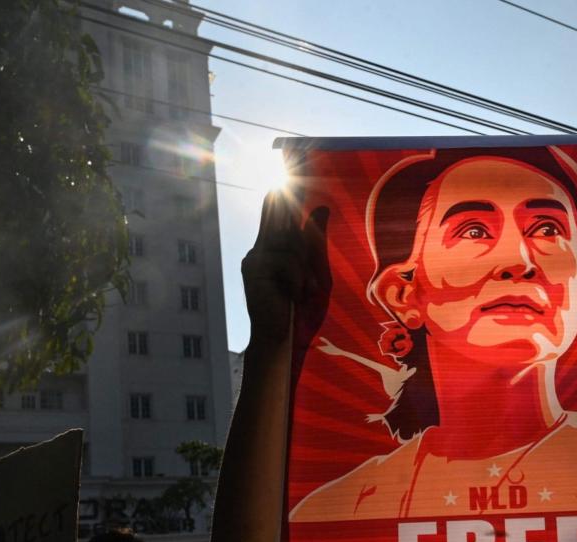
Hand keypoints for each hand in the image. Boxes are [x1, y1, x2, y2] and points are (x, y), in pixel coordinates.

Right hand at [243, 193, 330, 350]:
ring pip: (291, 244)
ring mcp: (255, 258)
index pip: (276, 212)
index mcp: (274, 247)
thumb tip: (323, 207)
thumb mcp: (314, 271)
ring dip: (304, 269)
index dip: (279, 192)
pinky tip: (294, 296)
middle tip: (297, 192)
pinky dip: (297, 279)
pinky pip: (287, 261)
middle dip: (290, 207)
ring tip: (303, 292)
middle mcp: (261, 248)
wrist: (282, 340)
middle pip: (280, 219)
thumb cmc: (299, 309)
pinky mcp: (254, 269)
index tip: (284, 167)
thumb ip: (314, 241)